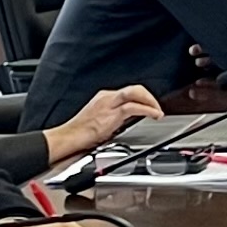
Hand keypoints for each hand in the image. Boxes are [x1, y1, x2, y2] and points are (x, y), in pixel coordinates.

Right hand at [40, 85, 165, 165]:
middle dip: (149, 96)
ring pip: (135, 93)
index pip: (129, 92)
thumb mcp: (100, 121)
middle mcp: (107, 97)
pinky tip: (153, 115)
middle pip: (134, 89)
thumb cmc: (80, 133)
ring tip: (158, 111)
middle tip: (157, 107)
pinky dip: (147, 110)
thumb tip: (128, 121)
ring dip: (150, 101)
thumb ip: (115, 118)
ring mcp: (109, 104)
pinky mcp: (111, 114)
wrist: (69, 138)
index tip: (151, 105)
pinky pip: (134, 107)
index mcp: (104, 98)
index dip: (143, 97)